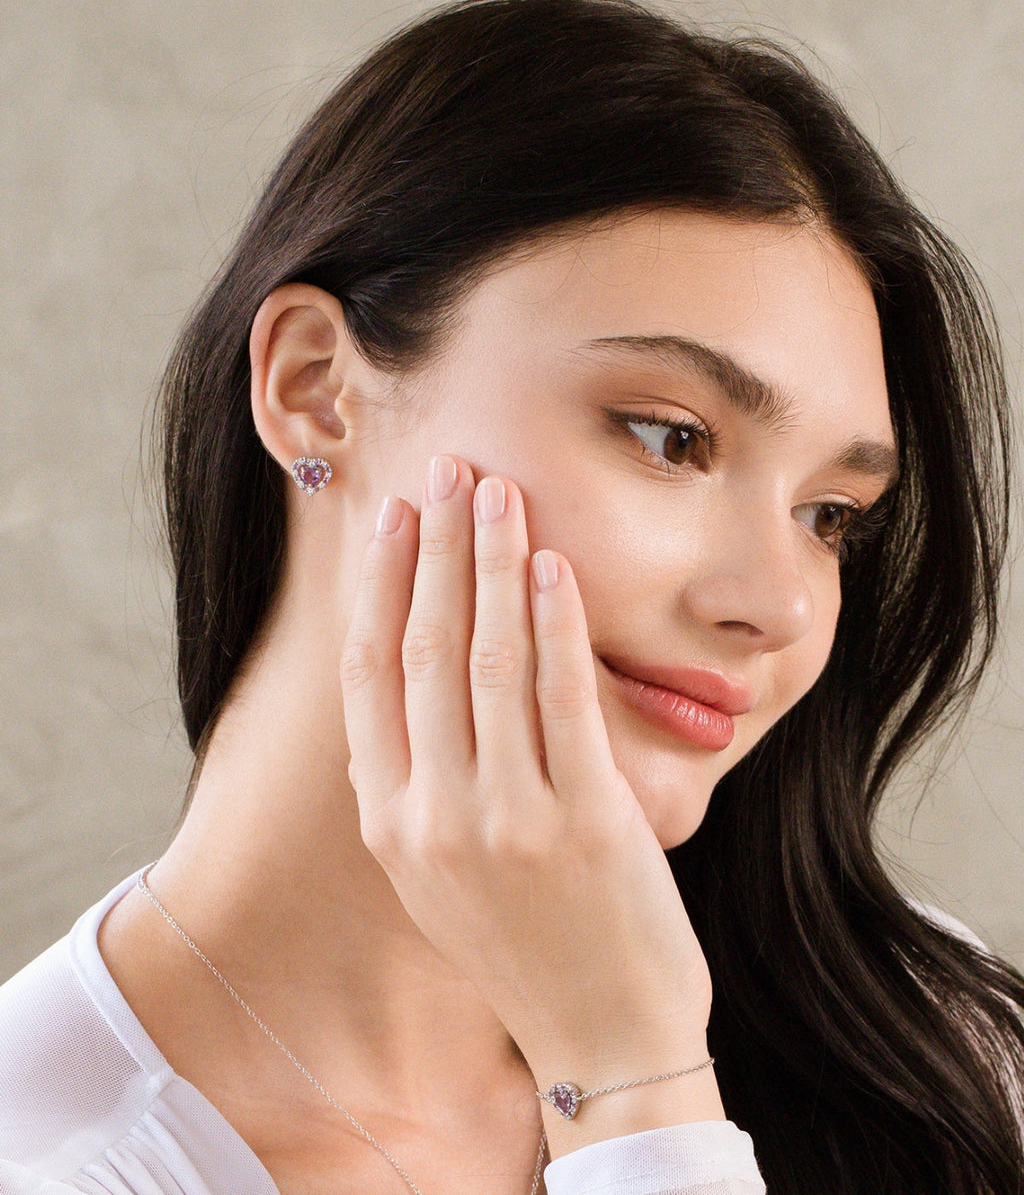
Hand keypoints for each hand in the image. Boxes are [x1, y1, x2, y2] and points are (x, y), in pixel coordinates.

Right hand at [341, 455, 714, 1107]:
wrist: (602, 1040)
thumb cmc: (524, 946)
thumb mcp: (436, 879)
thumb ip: (406, 793)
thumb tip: (388, 701)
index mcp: (390, 824)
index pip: (371, 678)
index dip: (380, 587)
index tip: (392, 517)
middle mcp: (436, 817)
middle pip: (426, 651)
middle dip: (437, 549)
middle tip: (447, 471)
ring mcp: (511, 820)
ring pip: (491, 661)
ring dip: (494, 564)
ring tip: (498, 491)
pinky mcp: (588, 821)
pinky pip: (564, 700)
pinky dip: (557, 623)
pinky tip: (552, 564)